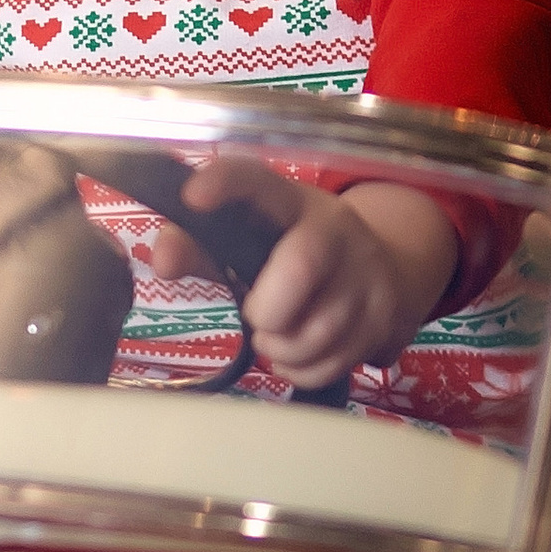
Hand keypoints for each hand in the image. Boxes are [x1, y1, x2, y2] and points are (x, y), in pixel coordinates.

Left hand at [156, 170, 457, 392]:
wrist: (387, 271)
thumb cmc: (294, 253)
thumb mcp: (249, 238)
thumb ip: (197, 246)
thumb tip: (163, 263)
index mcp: (291, 202)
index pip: (257, 181)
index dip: (226, 184)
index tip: (193, 196)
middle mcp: (335, 229)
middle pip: (299, 268)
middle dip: (268, 310)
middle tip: (260, 315)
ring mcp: (367, 273)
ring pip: (316, 332)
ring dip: (282, 349)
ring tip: (278, 334)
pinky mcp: (384, 317)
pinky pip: (331, 364)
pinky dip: (304, 370)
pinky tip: (300, 352)